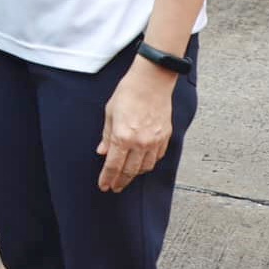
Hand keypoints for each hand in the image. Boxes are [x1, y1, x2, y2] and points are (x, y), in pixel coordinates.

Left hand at [97, 60, 175, 192]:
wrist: (152, 81)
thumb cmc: (128, 93)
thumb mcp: (110, 113)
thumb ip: (107, 136)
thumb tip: (103, 152)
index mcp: (123, 137)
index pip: (113, 166)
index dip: (108, 178)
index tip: (104, 186)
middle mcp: (140, 142)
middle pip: (129, 171)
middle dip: (120, 182)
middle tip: (115, 187)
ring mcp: (154, 141)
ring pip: (145, 167)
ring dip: (135, 174)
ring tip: (127, 177)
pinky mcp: (166, 137)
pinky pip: (157, 157)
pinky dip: (148, 163)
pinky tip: (142, 163)